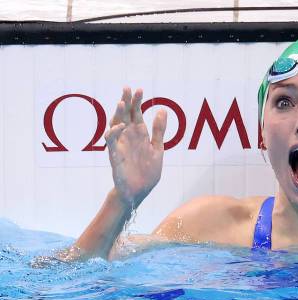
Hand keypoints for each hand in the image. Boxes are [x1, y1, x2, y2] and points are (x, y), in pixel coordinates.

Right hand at [104, 87, 166, 206]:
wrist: (139, 191)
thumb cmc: (147, 171)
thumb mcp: (157, 148)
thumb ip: (159, 130)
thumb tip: (162, 109)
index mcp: (139, 135)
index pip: (136, 114)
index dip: (137, 102)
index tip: (139, 89)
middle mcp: (128, 138)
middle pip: (125, 116)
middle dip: (126, 102)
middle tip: (127, 88)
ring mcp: (121, 146)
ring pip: (116, 126)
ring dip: (118, 114)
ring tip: (122, 102)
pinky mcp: (115, 157)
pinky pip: (112, 143)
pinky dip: (114, 134)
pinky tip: (120, 126)